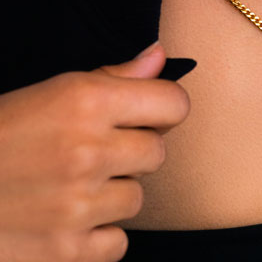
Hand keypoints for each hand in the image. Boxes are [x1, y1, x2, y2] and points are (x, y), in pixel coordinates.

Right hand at [0, 42, 190, 261]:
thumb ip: (112, 77)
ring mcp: (78, 206)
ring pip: (136, 199)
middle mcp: (88, 151)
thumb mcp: (50, 92)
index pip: (173, 104)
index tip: (148, 114)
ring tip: (72, 186)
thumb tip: (159, 57)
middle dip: (133, 152)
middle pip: (157, 153)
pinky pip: (117, 243)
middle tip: (95, 152)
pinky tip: (66, 220)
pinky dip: (96, 236)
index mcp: (86, 101)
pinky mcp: (66, 252)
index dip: (164, 108)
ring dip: (112, 195)